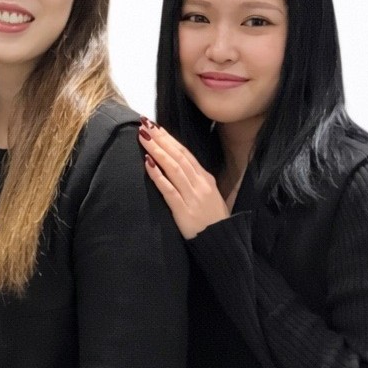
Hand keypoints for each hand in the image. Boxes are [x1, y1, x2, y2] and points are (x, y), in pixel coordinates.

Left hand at [138, 119, 228, 238]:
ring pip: (173, 168)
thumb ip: (195, 181)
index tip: (155, 126)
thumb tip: (177, 166)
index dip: (169, 138)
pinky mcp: (184, 210)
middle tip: (145, 123)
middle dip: (161, 138)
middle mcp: (200, 184)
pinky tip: (148, 164)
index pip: (185, 153)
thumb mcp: (209, 195)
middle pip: (178, 156)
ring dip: (157, 151)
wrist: (223, 244)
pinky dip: (158, 175)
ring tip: (144, 137)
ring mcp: (193, 196)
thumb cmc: (213, 221)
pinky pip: (169, 190)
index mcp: (206, 179)